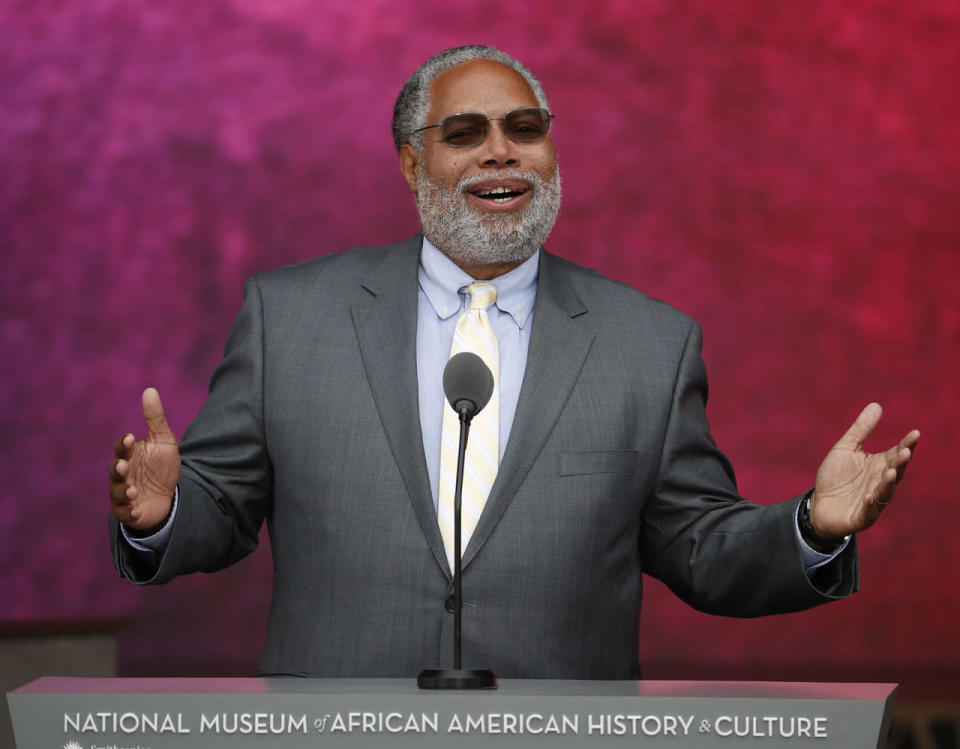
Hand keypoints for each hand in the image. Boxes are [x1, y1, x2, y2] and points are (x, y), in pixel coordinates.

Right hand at [109, 388, 180, 532]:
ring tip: (132, 489)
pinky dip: (129, 510)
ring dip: (123, 490)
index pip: (122, 448)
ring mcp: (124, 494)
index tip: (131, 437)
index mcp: (129, 456)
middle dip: (118, 468)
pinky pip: (126, 512)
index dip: (125, 444)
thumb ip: (155, 418)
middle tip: (123, 464)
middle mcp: (123, 475)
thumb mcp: (163, 441)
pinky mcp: (131, 512)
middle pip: (115, 471)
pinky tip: (135, 507)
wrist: (169, 496)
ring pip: (118, 492)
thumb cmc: (161, 466)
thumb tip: (149, 389)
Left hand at [810, 402, 919, 539]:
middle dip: (900, 463)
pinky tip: (869, 496)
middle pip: (895, 471)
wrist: (819, 505)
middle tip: (905, 452)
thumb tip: (876, 405)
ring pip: (884, 491)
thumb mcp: (846, 449)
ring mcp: (873, 500)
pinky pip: (868, 510)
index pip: (896, 453)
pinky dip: (870, 504)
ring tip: (890, 472)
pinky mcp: (862, 516)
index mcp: (879, 465)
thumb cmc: (835, 477)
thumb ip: (860, 430)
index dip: (906, 445)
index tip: (915, 433)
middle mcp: (880, 482)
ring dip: (888, 483)